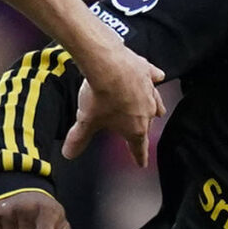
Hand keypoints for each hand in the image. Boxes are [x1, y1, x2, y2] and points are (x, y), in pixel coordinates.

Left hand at [65, 41, 165, 166]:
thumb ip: (78, 138)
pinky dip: (154, 78)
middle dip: (142, 130)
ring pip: (156, 103)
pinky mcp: (146, 71)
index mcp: (135, 128)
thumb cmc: (100, 96)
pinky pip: (154, 77)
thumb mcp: (86, 121)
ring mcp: (149, 90)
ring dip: (155, 108)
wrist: (108, 65)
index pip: (139, 147)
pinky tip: (156, 77)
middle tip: (139, 135)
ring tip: (158, 112)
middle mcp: (147, 111)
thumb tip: (69, 154)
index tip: (141, 163)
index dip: (139, 157)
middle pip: (147, 125)